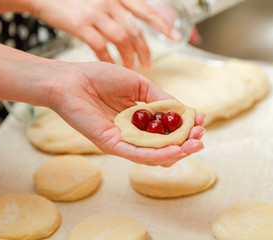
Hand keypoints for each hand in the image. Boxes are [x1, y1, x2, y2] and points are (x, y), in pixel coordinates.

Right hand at [30, 0, 180, 69]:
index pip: (146, 11)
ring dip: (129, 56)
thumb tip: (136, 27)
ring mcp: (95, 13)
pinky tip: (111, 65)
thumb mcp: (102, 0)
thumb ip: (120, 11)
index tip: (175, 37)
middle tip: (148, 64)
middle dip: (145, 49)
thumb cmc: (77, 1)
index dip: (162, 25)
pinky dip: (108, 58)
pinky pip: (100, 46)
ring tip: (131, 67)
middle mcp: (110, 2)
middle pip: (135, 29)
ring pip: (121, 39)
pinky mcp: (80, 24)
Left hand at [46, 61, 204, 165]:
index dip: (186, 128)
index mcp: (140, 120)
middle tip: (200, 136)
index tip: (201, 120)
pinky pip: (137, 153)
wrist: (71, 79)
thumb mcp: (138, 84)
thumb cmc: (101, 78)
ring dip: (177, 152)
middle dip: (186, 142)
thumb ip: (159, 98)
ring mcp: (123, 141)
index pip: (167, 130)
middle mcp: (133, 134)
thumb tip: (183, 110)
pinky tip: (175, 150)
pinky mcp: (112, 144)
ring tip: (194, 145)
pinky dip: (158, 154)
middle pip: (164, 146)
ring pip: (154, 154)